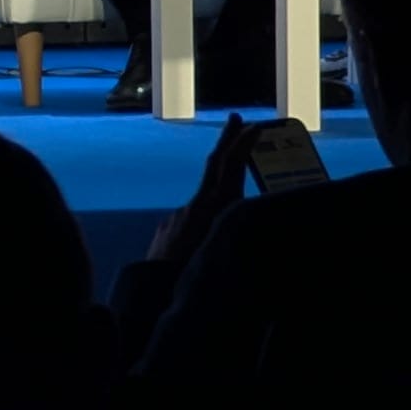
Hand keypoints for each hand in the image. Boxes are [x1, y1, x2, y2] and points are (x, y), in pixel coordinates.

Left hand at [146, 113, 257, 271]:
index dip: (242, 145)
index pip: (230, 167)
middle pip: (213, 166)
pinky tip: (206, 248)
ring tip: (230, 218)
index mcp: (214, 208)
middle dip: (226, 141)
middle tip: (236, 119)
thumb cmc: (195, 276)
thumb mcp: (227, 251)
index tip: (254, 127)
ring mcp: (179, 215)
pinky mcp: (169, 228)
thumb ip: (241, 232)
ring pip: (205, 200)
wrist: (151, 289)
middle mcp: (196, 205)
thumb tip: (259, 223)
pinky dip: (204, 226)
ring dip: (219, 197)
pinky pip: (193, 222)